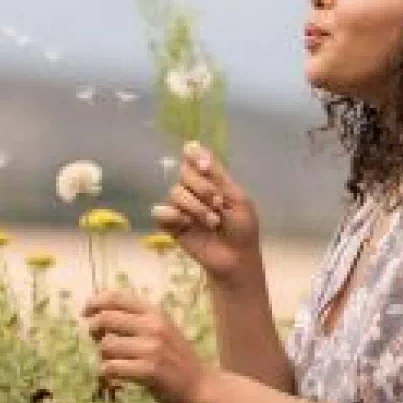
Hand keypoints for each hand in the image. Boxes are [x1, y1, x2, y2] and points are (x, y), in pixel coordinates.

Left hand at [80, 288, 211, 402]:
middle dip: (93, 330)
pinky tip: (117, 377)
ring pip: (105, 345)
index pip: (116, 297)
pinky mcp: (148, 370)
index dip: (95, 302)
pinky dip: (108, 373)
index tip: (85, 312)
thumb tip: (98, 315)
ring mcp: (151, 348)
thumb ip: (136, 320)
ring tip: (114, 363)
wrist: (201, 386)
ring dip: (103, 356)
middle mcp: (153, 326)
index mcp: (155, 312)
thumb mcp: (162, 330)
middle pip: (105, 319)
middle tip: (98, 342)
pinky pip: (111, 368)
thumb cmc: (176, 360)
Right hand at [150, 140, 261, 283]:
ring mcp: (180, 207)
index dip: (195, 157)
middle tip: (218, 205)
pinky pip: (160, 211)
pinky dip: (173, 216)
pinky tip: (186, 225)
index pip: (193, 156)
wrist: (236, 257)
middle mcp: (192, 189)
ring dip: (196, 207)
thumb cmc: (242, 228)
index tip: (206, 168)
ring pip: (175, 192)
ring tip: (212, 223)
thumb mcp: (237, 197)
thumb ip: (216, 173)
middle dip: (203, 189)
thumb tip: (193, 145)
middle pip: (184, 173)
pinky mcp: (170, 225)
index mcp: (210, 179)